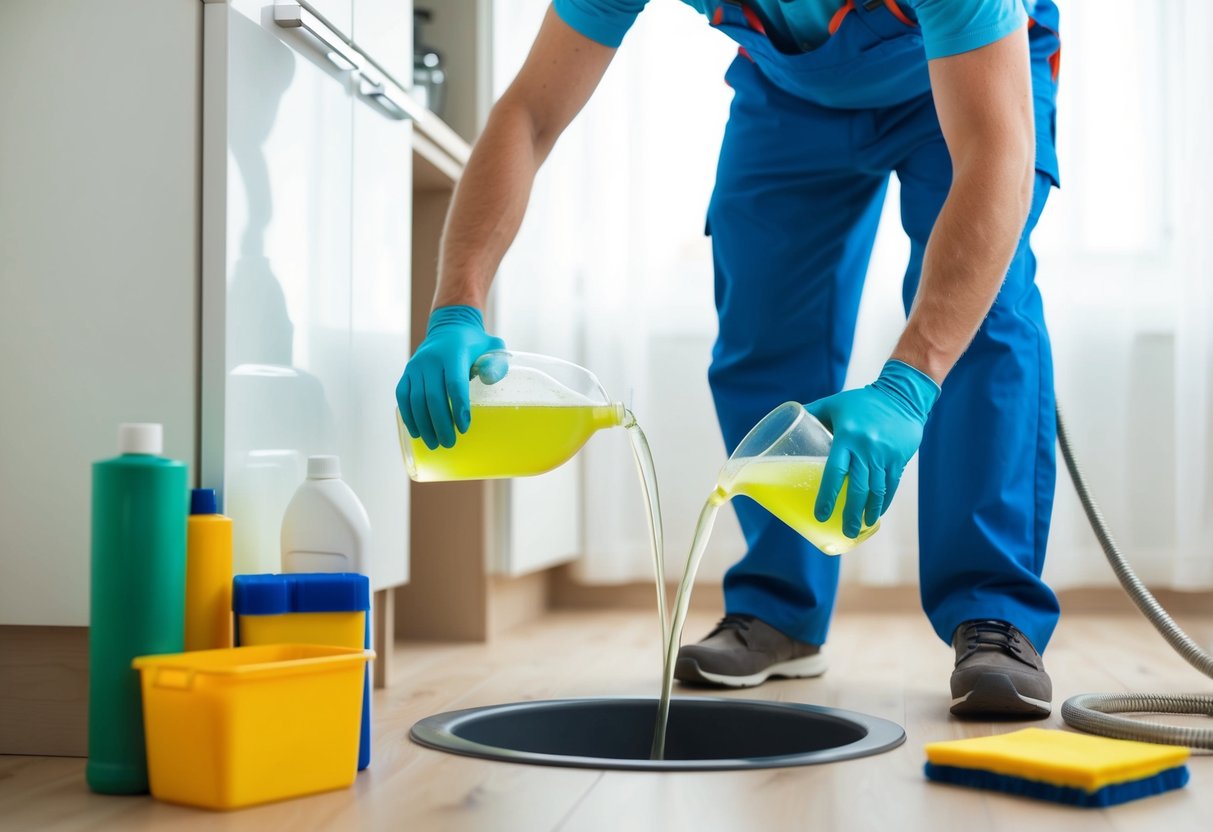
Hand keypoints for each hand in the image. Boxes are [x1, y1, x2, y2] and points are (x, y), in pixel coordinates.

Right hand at [396, 306, 504, 449]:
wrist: (449, 327)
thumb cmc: (475, 343)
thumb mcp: (492, 347)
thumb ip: (497, 362)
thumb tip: (490, 380)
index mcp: (453, 353)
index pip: (454, 383)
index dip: (458, 407)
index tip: (464, 428)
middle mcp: (431, 360)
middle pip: (433, 397)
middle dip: (440, 424)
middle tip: (449, 443)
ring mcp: (416, 366)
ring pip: (416, 400)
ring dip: (424, 425)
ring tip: (434, 444)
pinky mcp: (407, 372)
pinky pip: (402, 396)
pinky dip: (408, 415)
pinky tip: (417, 432)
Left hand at [804, 360, 939, 538]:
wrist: (902, 394)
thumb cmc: (861, 400)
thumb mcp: (834, 403)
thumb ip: (812, 414)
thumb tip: (786, 426)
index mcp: (846, 436)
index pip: (834, 471)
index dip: (827, 495)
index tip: (820, 515)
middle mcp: (866, 448)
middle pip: (857, 487)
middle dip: (850, 512)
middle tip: (844, 531)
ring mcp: (884, 455)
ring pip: (876, 490)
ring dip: (868, 511)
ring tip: (859, 528)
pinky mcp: (899, 458)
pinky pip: (891, 485)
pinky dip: (884, 501)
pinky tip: (876, 513)